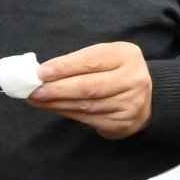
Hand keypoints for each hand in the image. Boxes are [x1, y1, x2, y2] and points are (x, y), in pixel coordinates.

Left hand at [30, 42, 151, 138]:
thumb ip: (78, 62)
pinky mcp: (123, 123)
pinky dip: (67, 113)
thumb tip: (44, 73)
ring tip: (37, 100)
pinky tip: (52, 108)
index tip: (41, 72)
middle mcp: (133, 79)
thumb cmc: (115, 72)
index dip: (65, 67)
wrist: (145, 97)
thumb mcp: (104, 57)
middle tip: (33, 91)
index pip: (91, 61)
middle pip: (89, 86)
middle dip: (57, 89)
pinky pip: (89, 119)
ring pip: (87, 105)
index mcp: (126, 56)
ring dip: (57, 103)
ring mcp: (130, 104)